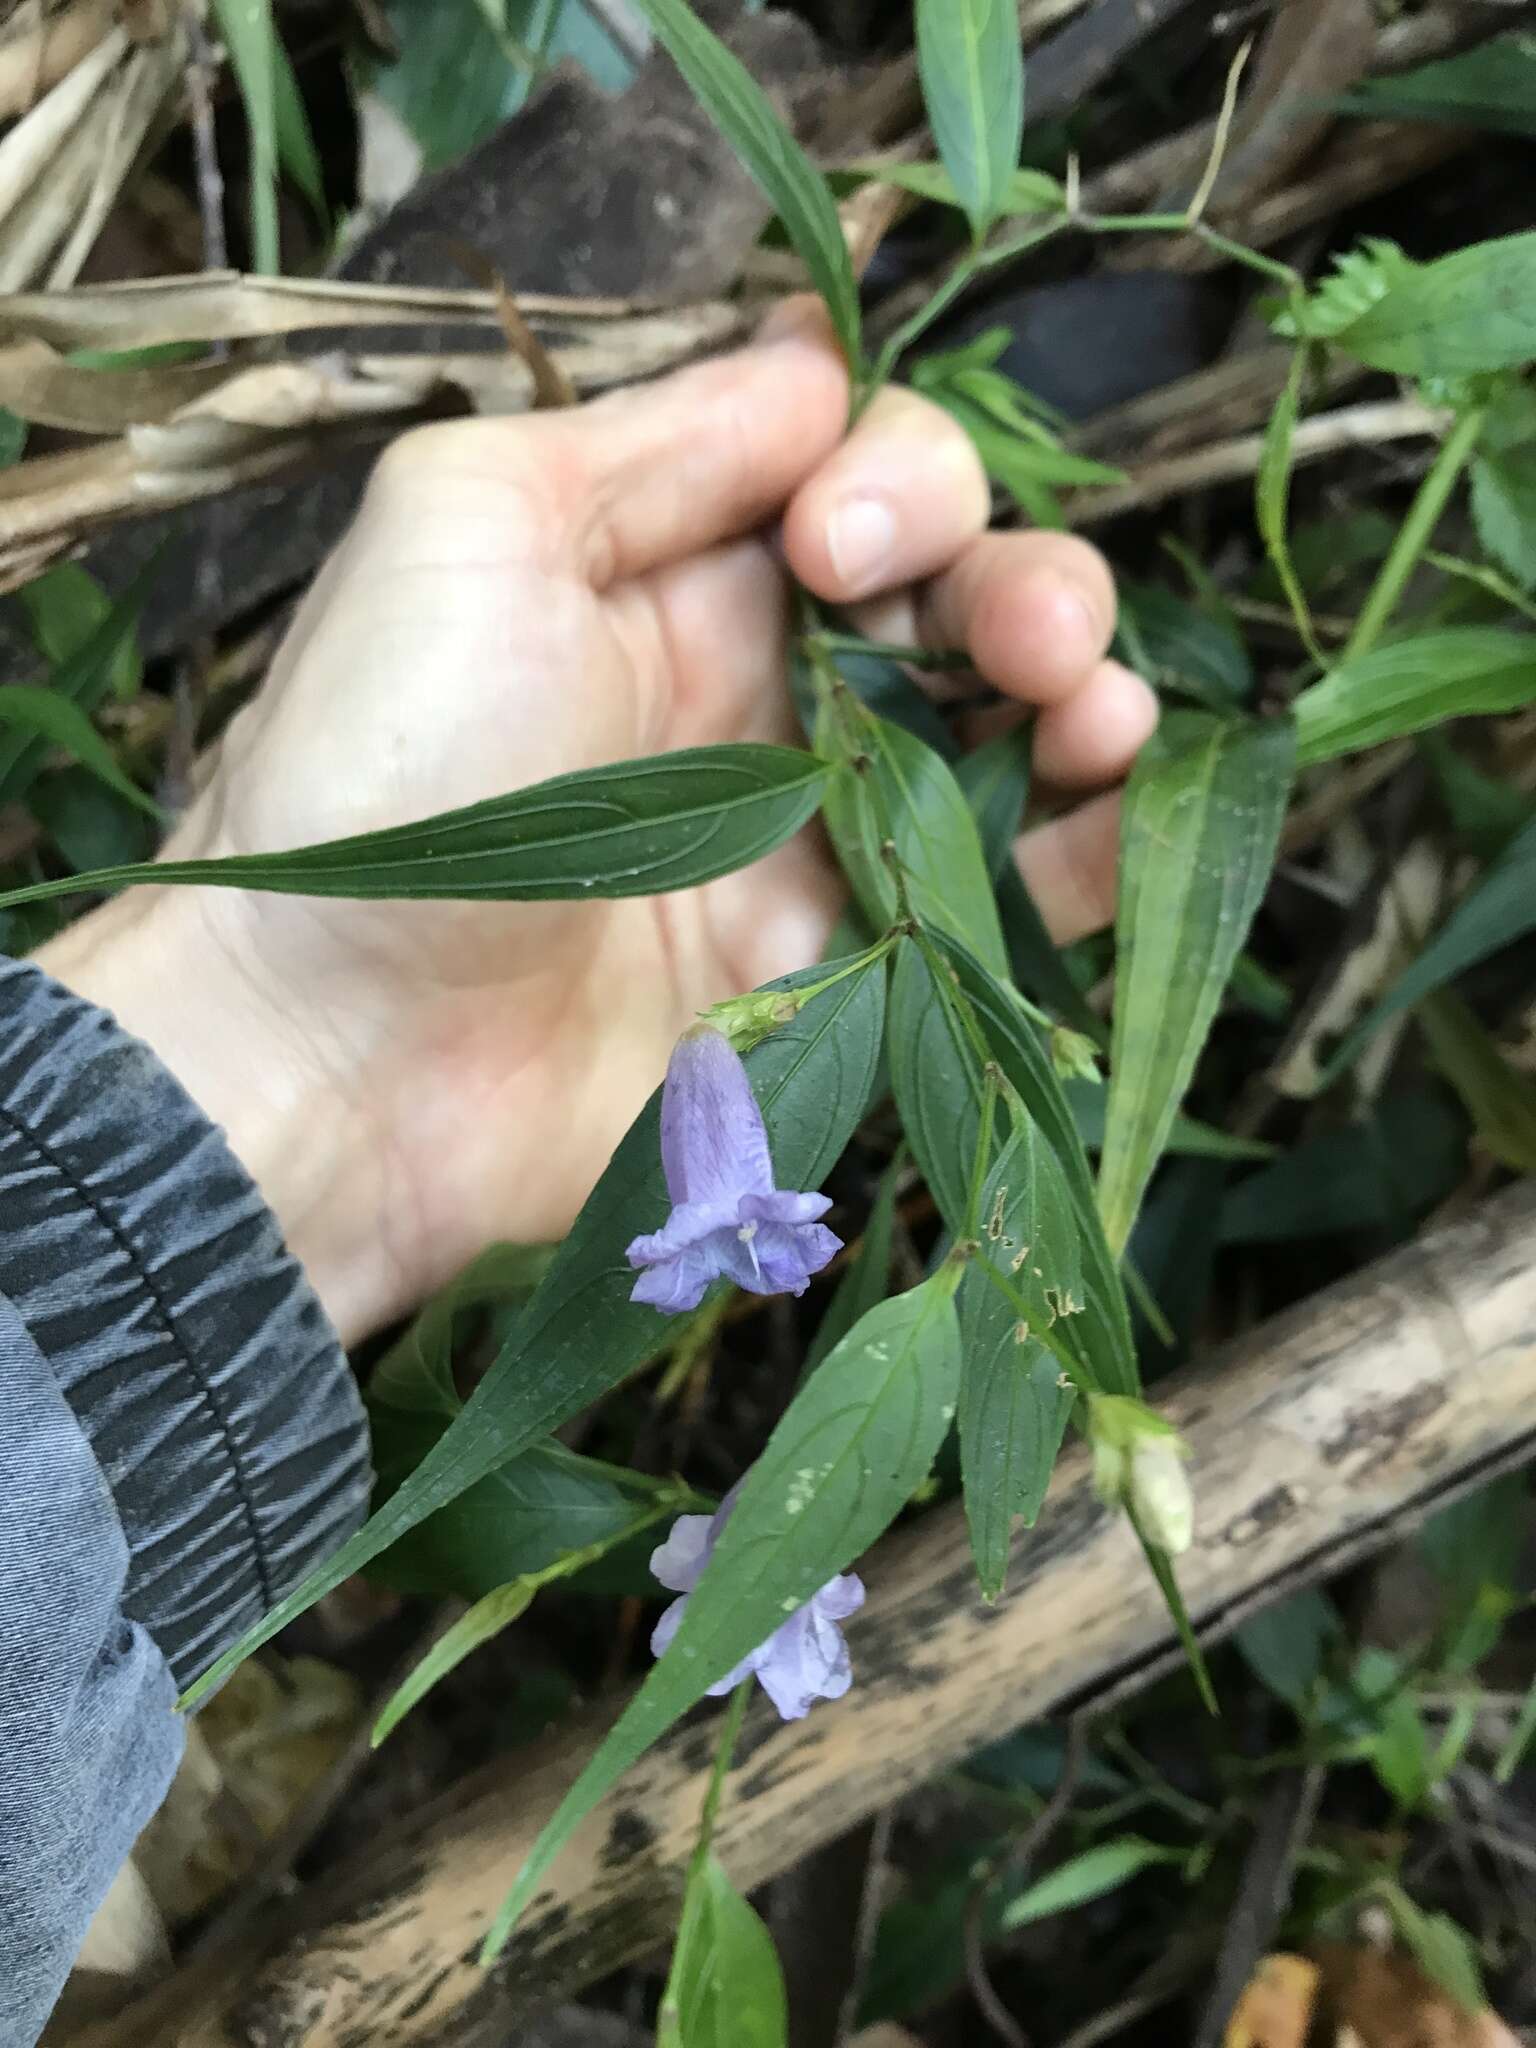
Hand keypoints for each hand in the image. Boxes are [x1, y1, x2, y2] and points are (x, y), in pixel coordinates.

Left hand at [38, 302, 1155, 1343]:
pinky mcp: (840, 969)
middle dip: (1018, 584)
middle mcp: (751, 694)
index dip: (897, 482)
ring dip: (1076, 691)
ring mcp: (804, 838)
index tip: (837, 550)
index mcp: (666, 571)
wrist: (344, 1053)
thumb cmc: (384, 770)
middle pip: (951, 600)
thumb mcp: (474, 523)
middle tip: (1019, 637)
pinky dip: (1089, 844)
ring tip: (1086, 706)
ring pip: (997, 734)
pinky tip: (1115, 800)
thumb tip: (819, 366)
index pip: (850, 476)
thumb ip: (654, 437)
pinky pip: (1001, 895)